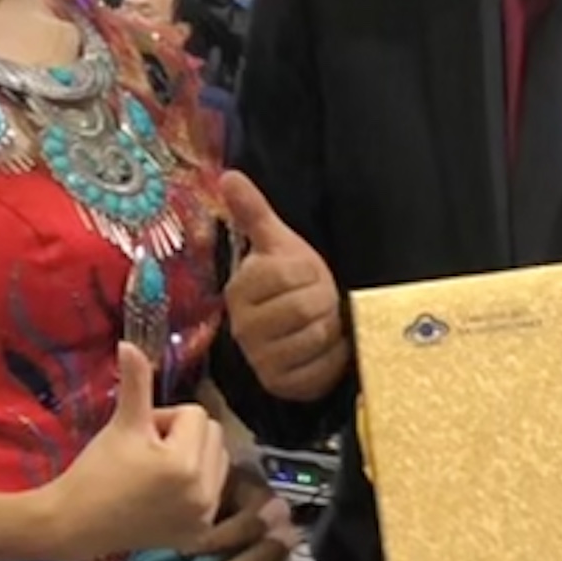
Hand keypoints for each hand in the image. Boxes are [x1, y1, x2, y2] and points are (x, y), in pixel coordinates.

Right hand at [44, 344, 229, 560]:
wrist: (76, 524)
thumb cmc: (96, 471)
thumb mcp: (121, 424)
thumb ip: (135, 384)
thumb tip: (130, 343)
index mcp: (184, 463)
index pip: (196, 414)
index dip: (164, 419)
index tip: (139, 438)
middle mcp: (203, 492)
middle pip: (213, 436)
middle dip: (183, 437)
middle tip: (147, 454)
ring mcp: (204, 516)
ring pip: (218, 462)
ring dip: (193, 458)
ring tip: (156, 473)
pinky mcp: (200, 533)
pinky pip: (213, 492)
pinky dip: (195, 486)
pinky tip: (164, 495)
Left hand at [189, 469, 297, 560]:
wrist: (198, 514)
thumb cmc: (193, 501)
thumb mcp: (192, 496)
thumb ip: (195, 510)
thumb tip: (184, 533)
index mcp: (257, 496)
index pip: (254, 520)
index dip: (222, 538)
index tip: (187, 551)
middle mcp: (276, 526)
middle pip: (266, 555)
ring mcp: (277, 556)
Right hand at [217, 172, 345, 403]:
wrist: (297, 331)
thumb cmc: (291, 283)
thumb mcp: (277, 245)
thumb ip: (253, 212)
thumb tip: (229, 175)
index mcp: (241, 289)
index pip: (289, 275)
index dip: (311, 274)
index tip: (307, 277)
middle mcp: (243, 327)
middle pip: (306, 308)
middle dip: (324, 302)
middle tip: (321, 303)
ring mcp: (259, 360)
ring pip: (315, 339)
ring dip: (331, 331)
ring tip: (323, 325)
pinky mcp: (280, 385)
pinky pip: (319, 371)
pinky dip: (332, 359)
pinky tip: (326, 351)